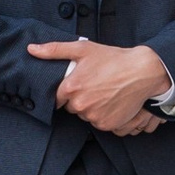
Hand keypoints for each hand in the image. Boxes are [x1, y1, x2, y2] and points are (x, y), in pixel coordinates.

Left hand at [27, 35, 174, 132]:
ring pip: (86, 116)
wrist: (143, 72)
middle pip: (73, 107)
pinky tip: (113, 103)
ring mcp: (94, 117)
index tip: (81, 84)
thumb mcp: (83, 49)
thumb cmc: (114, 59)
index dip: (70, 91)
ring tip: (106, 93)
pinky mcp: (107, 125)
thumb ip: (54, 50)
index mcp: (71, 87)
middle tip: (96, 85)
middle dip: (81, 98)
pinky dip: (104, 116)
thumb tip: (32, 50)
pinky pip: (100, 123)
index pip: (59, 98)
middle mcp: (81, 105)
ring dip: (93, 108)